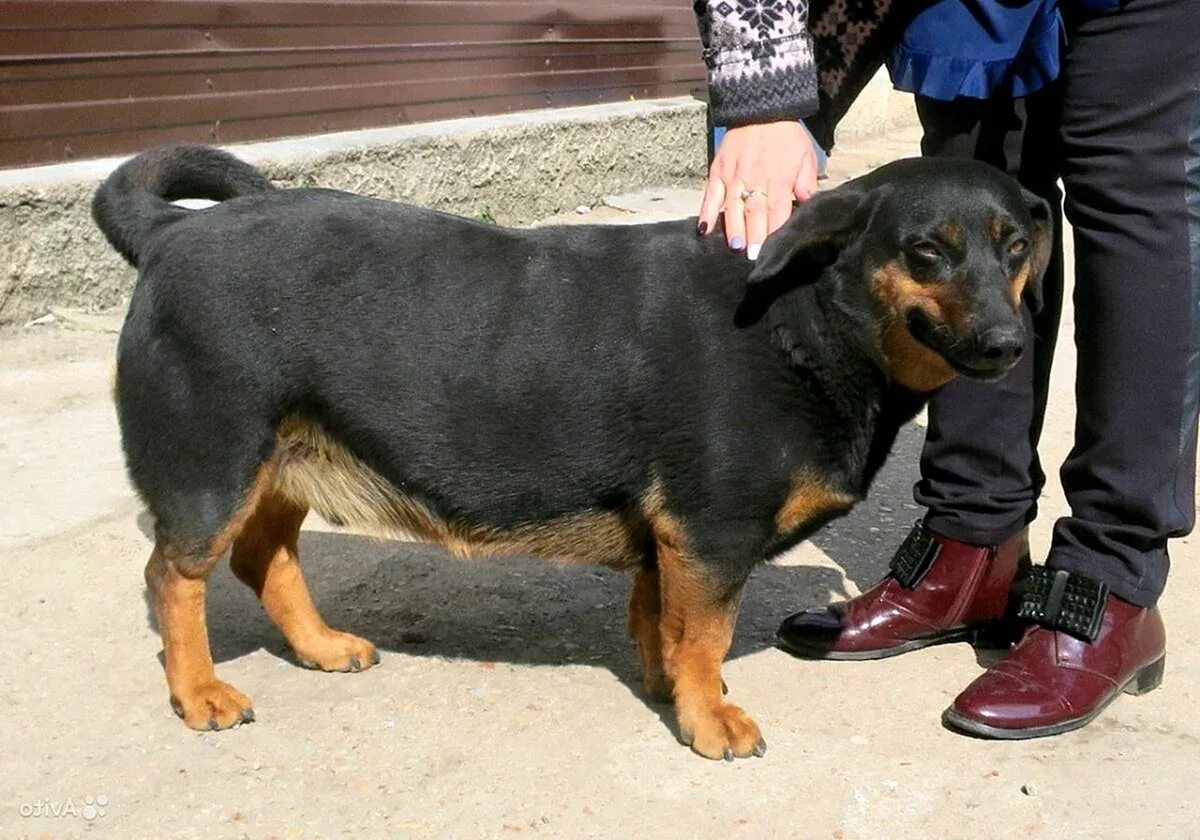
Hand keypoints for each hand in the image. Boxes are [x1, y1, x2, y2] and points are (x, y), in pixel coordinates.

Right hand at [698, 121, 818, 259]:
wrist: (761, 107)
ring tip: (735, 247)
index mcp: (778, 177)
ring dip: (733, 229)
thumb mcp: (805, 155)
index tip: (772, 251)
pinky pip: (711, 195)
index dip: (774, 231)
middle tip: (752, 257)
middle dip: (754, 236)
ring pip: (733, 207)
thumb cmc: (786, 135)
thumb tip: (809, 203)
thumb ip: (806, 182)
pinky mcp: (718, 170)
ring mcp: (734, 175)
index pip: (777, 210)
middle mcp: (755, 178)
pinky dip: (706, 212)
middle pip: (754, 213)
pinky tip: (704, 229)